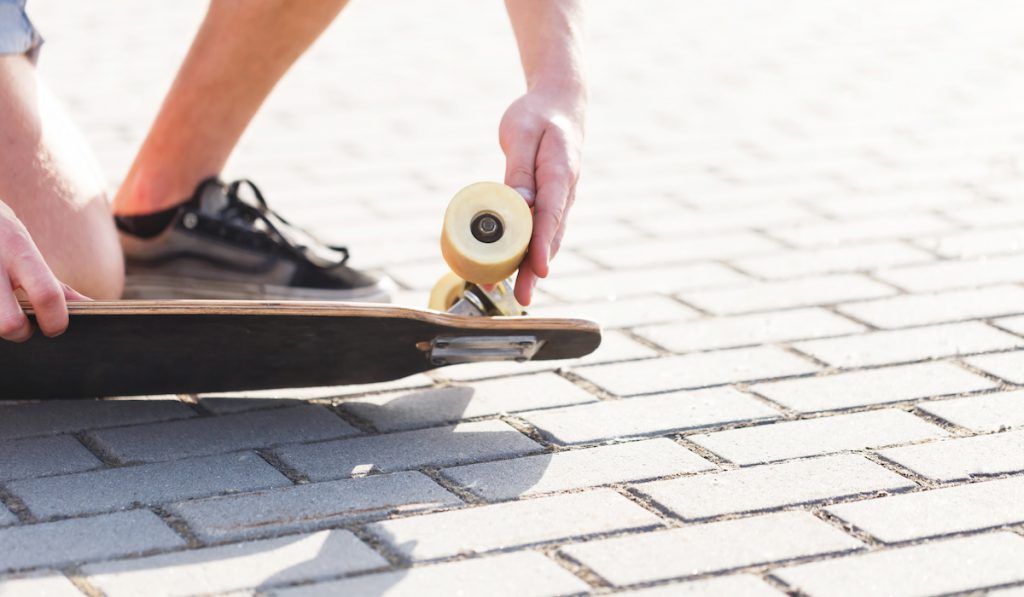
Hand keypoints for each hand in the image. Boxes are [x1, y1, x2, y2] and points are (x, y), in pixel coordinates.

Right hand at [0, 201, 88, 341]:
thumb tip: (90, 306)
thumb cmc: (2, 239)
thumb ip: (56, 284)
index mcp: (20, 252)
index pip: (47, 295)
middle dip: (19, 332)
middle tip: (21, 325)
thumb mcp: (29, 252)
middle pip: (10, 324)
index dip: (56, 321)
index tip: (54, 327)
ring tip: (1, 310)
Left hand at [499, 86, 584, 304]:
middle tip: (522, 297)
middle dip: (535, 269)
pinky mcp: (549, 202)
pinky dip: (529, 253)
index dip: (543, 244)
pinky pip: (540, 232)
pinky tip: (515, 272)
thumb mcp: (521, 135)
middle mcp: (564, 192)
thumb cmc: (537, 116)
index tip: (539, 268)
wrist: (559, 105)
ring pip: (547, 239)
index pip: (552, 214)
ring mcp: (559, 200)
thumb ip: (518, 169)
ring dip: (532, 268)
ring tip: (516, 295)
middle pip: (550, 237)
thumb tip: (518, 204)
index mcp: (560, 172)